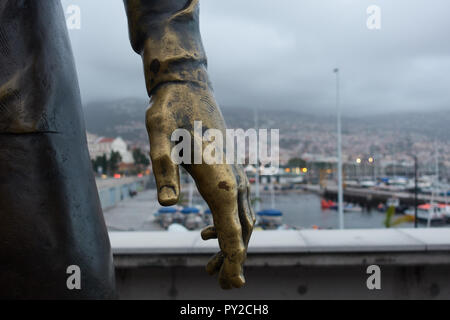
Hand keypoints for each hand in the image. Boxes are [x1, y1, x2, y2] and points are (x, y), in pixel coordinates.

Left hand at [146, 82, 254, 288]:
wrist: (189, 87)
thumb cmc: (171, 110)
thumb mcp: (158, 134)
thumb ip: (163, 168)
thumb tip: (167, 205)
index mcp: (220, 178)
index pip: (232, 228)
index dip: (234, 259)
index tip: (234, 283)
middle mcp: (234, 179)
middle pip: (243, 229)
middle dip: (235, 259)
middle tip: (223, 284)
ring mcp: (235, 174)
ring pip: (242, 219)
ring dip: (231, 245)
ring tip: (211, 268)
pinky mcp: (229, 170)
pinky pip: (236, 206)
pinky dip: (228, 227)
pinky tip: (207, 232)